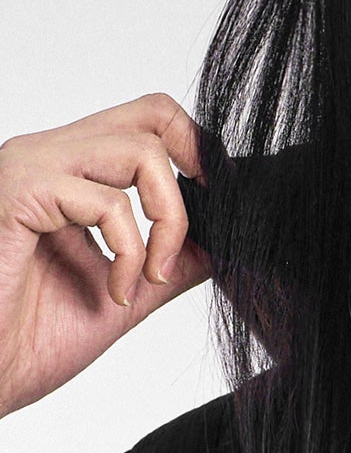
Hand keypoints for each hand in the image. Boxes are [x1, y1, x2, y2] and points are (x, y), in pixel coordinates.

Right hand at [0, 93, 211, 418]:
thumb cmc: (28, 339)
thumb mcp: (128, 292)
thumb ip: (171, 258)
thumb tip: (226, 238)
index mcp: (70, 172)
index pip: (150, 120)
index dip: (198, 153)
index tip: (217, 209)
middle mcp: (49, 157)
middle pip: (154, 113)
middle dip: (196, 168)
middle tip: (193, 230)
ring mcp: (30, 167)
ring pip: (142, 149)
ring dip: (169, 221)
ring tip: (148, 277)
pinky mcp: (18, 193)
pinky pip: (108, 201)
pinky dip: (130, 252)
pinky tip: (115, 292)